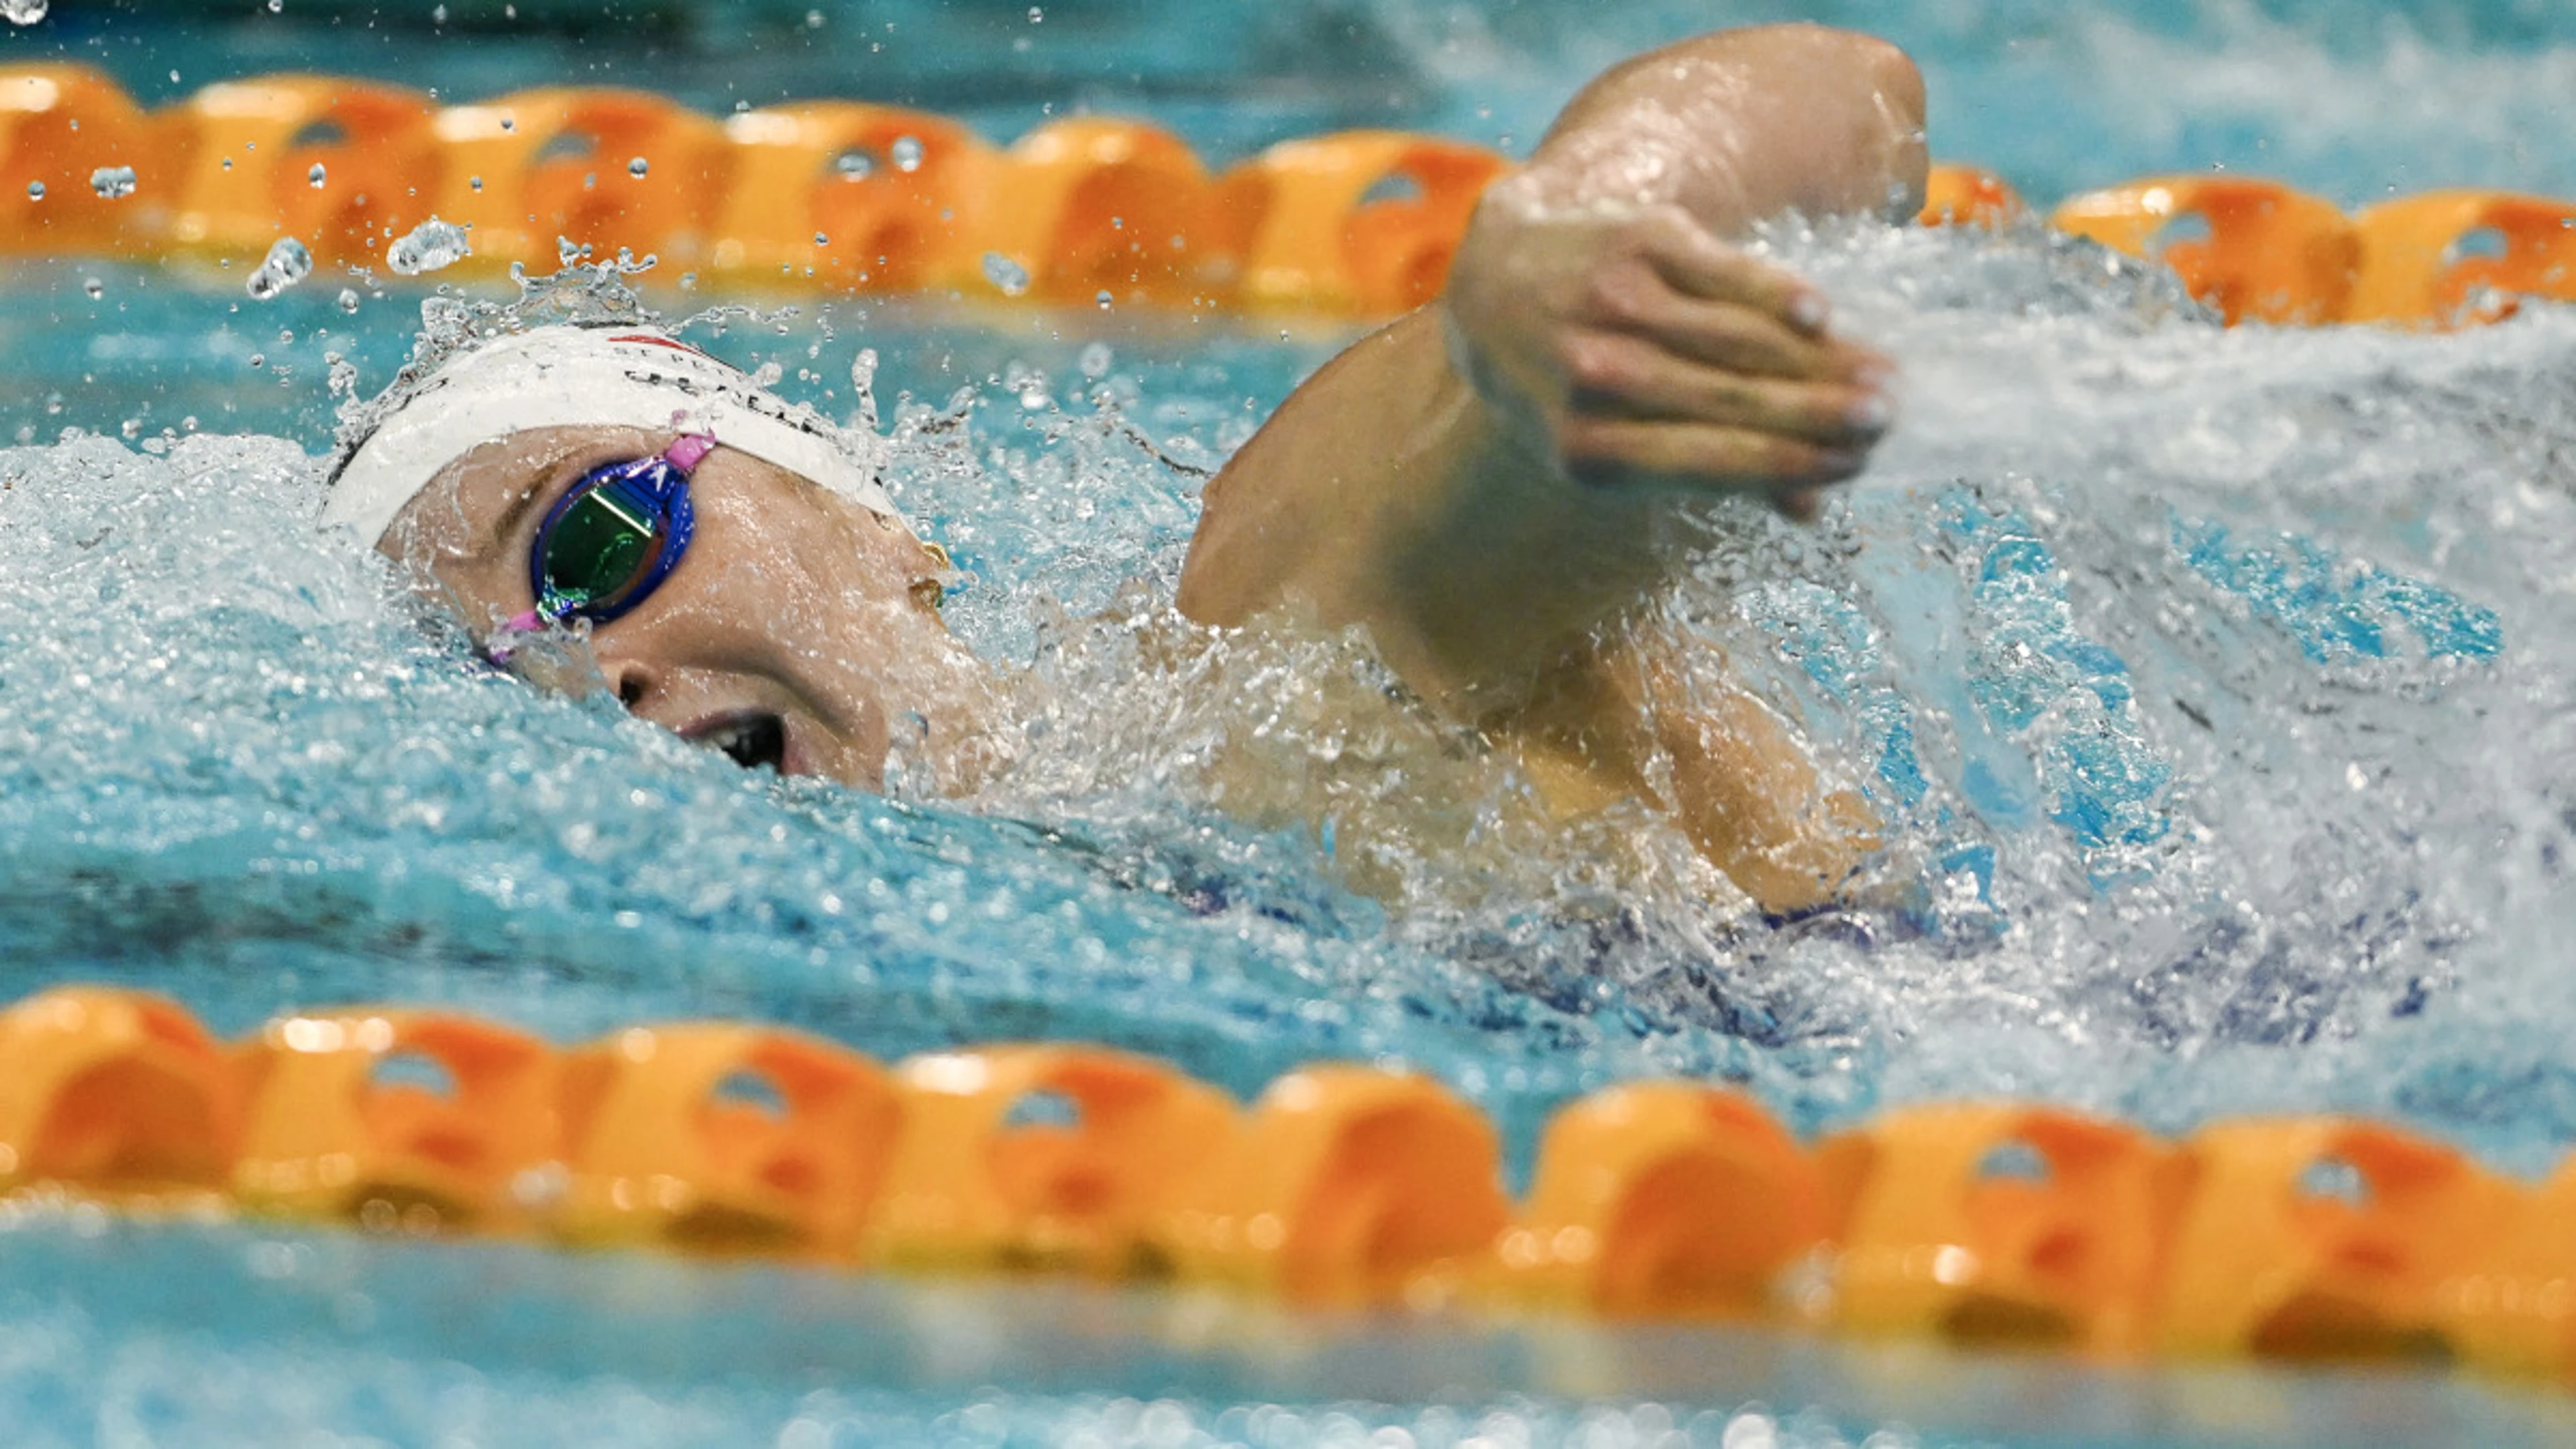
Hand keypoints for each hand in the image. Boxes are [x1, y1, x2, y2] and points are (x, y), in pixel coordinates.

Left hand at [1439, 181, 1895, 521]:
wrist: (1494, 282)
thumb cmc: (1571, 383)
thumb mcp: (1612, 444)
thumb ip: (1709, 472)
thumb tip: (1812, 511)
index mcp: (1590, 451)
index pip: (1717, 460)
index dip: (1796, 461)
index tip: (1861, 461)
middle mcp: (1596, 379)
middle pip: (1738, 400)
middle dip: (1824, 411)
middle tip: (1890, 416)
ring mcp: (1613, 305)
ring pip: (1740, 339)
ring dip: (1821, 360)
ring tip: (1881, 373)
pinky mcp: (1634, 241)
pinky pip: (1725, 273)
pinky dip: (1776, 294)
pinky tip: (1821, 315)